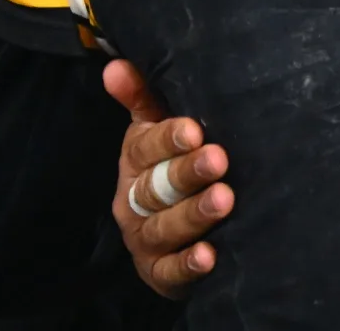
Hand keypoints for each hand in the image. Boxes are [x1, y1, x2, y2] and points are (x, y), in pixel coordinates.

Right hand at [104, 60, 232, 299]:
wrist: (170, 237)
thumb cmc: (170, 168)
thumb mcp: (154, 132)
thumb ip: (143, 98)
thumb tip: (115, 65)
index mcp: (135, 162)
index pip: (146, 147)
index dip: (168, 139)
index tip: (194, 129)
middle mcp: (134, 201)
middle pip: (157, 186)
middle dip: (187, 173)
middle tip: (219, 159)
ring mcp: (145, 239)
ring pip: (165, 227)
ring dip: (194, 214)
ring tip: (224, 200)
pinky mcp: (160, 273)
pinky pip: (171, 271)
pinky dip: (189, 265)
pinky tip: (210, 255)